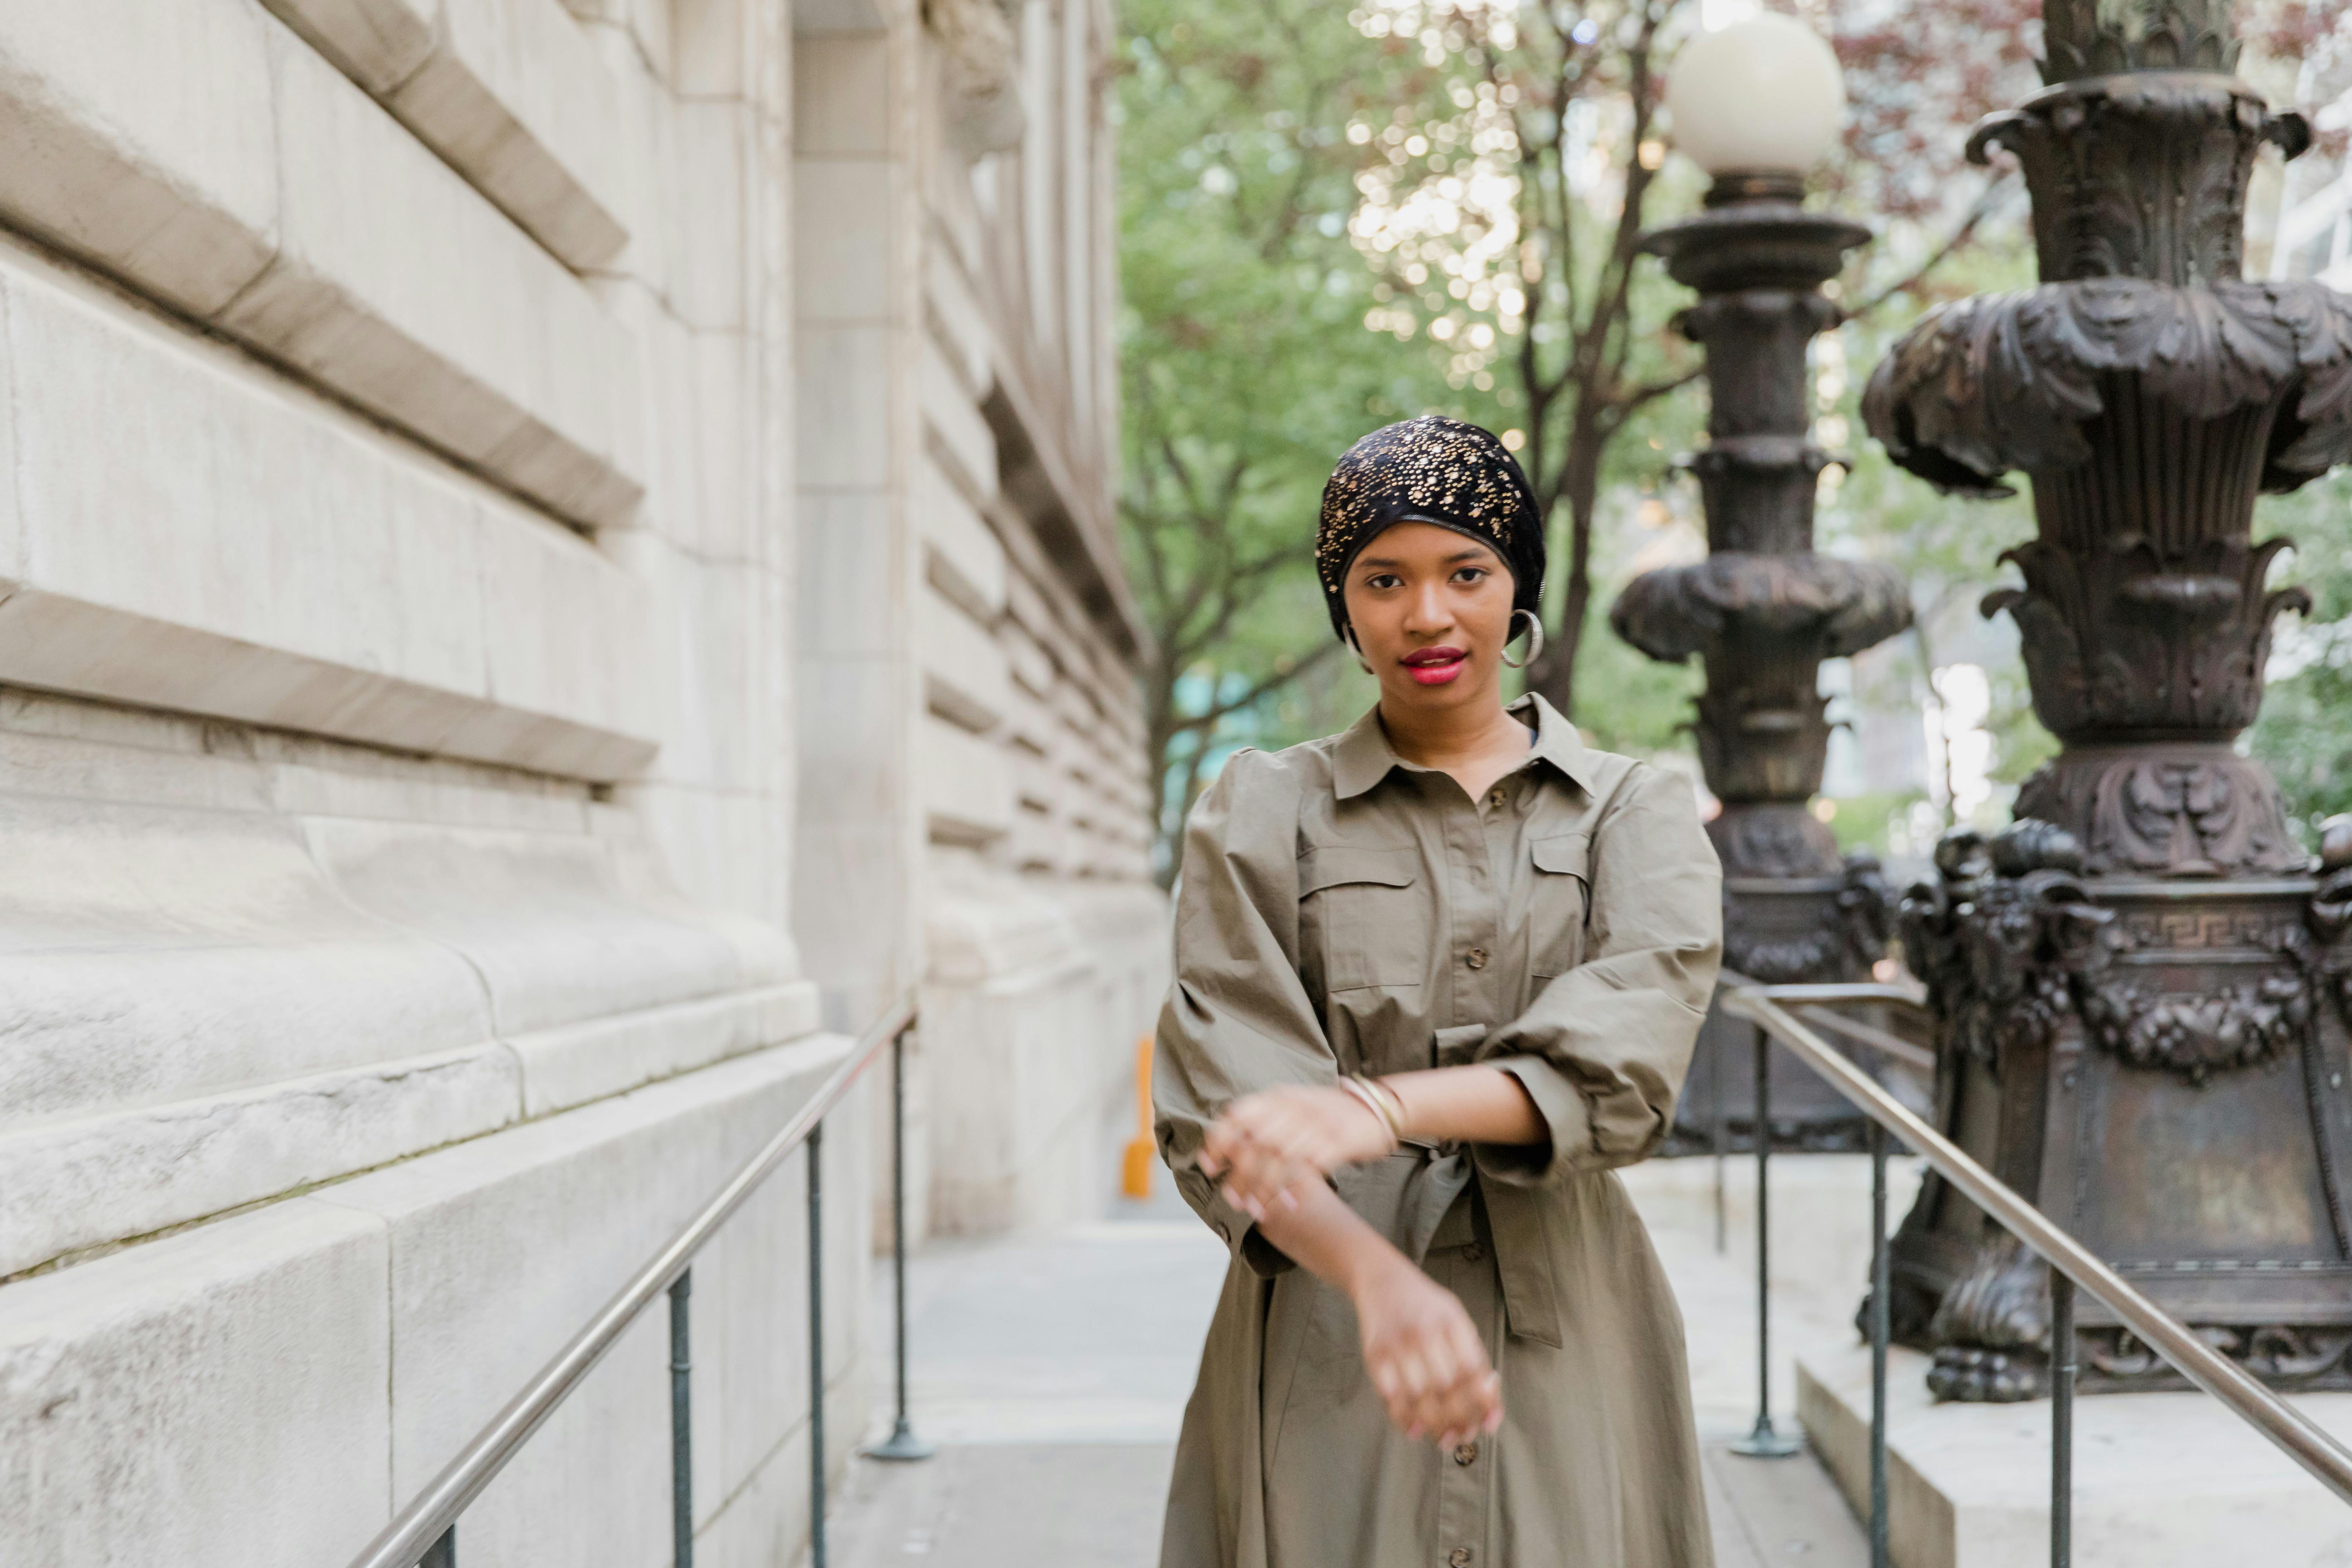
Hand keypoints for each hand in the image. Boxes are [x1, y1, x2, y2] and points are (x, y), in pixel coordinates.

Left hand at [1197, 1083, 1394, 1217]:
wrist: (1378, 1106)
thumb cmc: (1332, 1110)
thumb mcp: (1297, 1102)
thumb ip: (1268, 1116)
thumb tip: (1233, 1139)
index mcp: (1280, 1096)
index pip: (1237, 1114)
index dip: (1219, 1140)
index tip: (1209, 1165)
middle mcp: (1294, 1106)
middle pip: (1255, 1141)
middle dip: (1239, 1174)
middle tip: (1231, 1200)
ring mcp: (1316, 1123)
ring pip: (1278, 1157)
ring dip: (1262, 1187)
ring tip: (1253, 1210)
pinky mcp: (1336, 1141)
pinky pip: (1307, 1168)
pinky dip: (1292, 1187)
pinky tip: (1286, 1204)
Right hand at [1351, 1255, 1502, 1448]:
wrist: (1382, 1280)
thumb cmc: (1428, 1309)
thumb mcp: (1459, 1322)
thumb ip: (1478, 1365)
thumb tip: (1493, 1419)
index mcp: (1450, 1319)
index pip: (1471, 1369)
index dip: (1482, 1401)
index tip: (1487, 1418)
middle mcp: (1423, 1330)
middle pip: (1446, 1387)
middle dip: (1460, 1419)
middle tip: (1465, 1435)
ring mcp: (1396, 1343)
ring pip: (1419, 1398)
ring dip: (1435, 1426)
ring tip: (1445, 1438)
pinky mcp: (1374, 1355)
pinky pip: (1391, 1398)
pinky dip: (1405, 1421)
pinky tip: (1417, 1430)